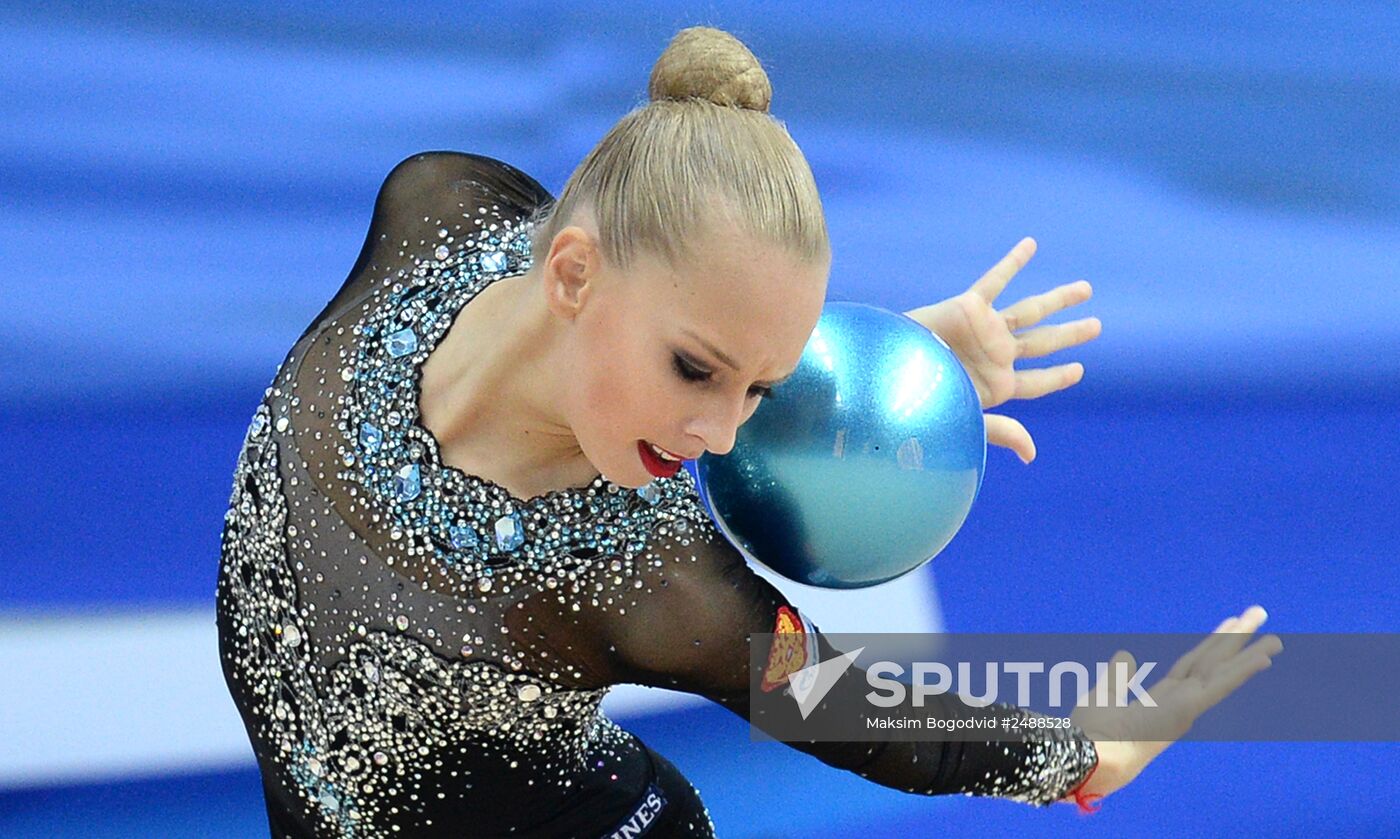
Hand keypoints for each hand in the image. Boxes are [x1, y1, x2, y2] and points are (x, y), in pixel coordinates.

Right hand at [902, 238, 1100, 463]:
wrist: (894, 374)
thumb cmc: (925, 404)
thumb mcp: (968, 421)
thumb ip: (1002, 432)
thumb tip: (1033, 455)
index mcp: (997, 384)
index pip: (1036, 381)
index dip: (1057, 377)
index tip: (1078, 370)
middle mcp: (996, 354)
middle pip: (1043, 343)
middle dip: (1070, 335)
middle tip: (1096, 326)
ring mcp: (986, 329)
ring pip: (1032, 311)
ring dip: (1058, 299)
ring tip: (1086, 289)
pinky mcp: (971, 307)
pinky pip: (996, 280)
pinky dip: (1013, 263)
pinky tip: (1031, 246)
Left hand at [1066, 605, 1282, 802]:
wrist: (1092, 756)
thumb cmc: (1093, 734)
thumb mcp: (1103, 694)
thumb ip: (1117, 676)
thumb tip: (1125, 655)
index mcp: (1163, 699)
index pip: (1194, 664)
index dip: (1212, 644)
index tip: (1230, 623)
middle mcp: (1180, 702)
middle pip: (1213, 662)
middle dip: (1236, 639)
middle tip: (1258, 613)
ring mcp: (1186, 707)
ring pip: (1222, 673)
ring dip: (1249, 654)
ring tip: (1275, 637)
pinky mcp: (1187, 710)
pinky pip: (1220, 685)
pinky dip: (1242, 671)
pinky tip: (1263, 656)